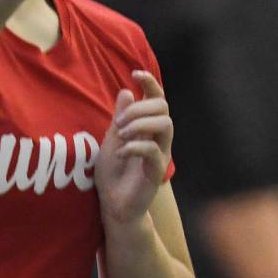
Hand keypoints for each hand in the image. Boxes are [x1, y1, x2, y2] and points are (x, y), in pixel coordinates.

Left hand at [95, 70, 172, 226]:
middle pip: (163, 108)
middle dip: (140, 108)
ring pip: (165, 125)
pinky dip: (136, 146)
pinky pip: (154, 151)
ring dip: (140, 124)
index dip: (150, 84)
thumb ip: (120, 117)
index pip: (157, 99)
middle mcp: (158, 139)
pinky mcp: (156, 172)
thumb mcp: (111, 139)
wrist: (112, 204)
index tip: (135, 73)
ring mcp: (160, 154)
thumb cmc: (113, 172)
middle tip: (119, 123)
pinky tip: (121, 152)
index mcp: (148, 128)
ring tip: (121, 135)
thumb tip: (126, 90)